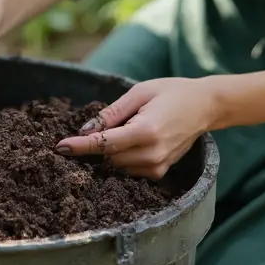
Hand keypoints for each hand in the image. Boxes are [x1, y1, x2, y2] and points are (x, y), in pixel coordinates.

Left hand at [54, 77, 217, 179]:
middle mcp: (152, 153)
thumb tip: (86, 130)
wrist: (205, 107)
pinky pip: (129, 170)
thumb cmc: (171, 92)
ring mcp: (157, 166)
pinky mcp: (160, 172)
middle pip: (108, 158)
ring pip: (117, 166)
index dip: (80, 146)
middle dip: (93, 147)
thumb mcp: (139, 93)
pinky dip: (122, 158)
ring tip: (121, 130)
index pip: (104, 144)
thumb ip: (112, 113)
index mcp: (146, 131)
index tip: (60, 147)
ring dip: (109, 153)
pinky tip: (129, 141)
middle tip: (88, 131)